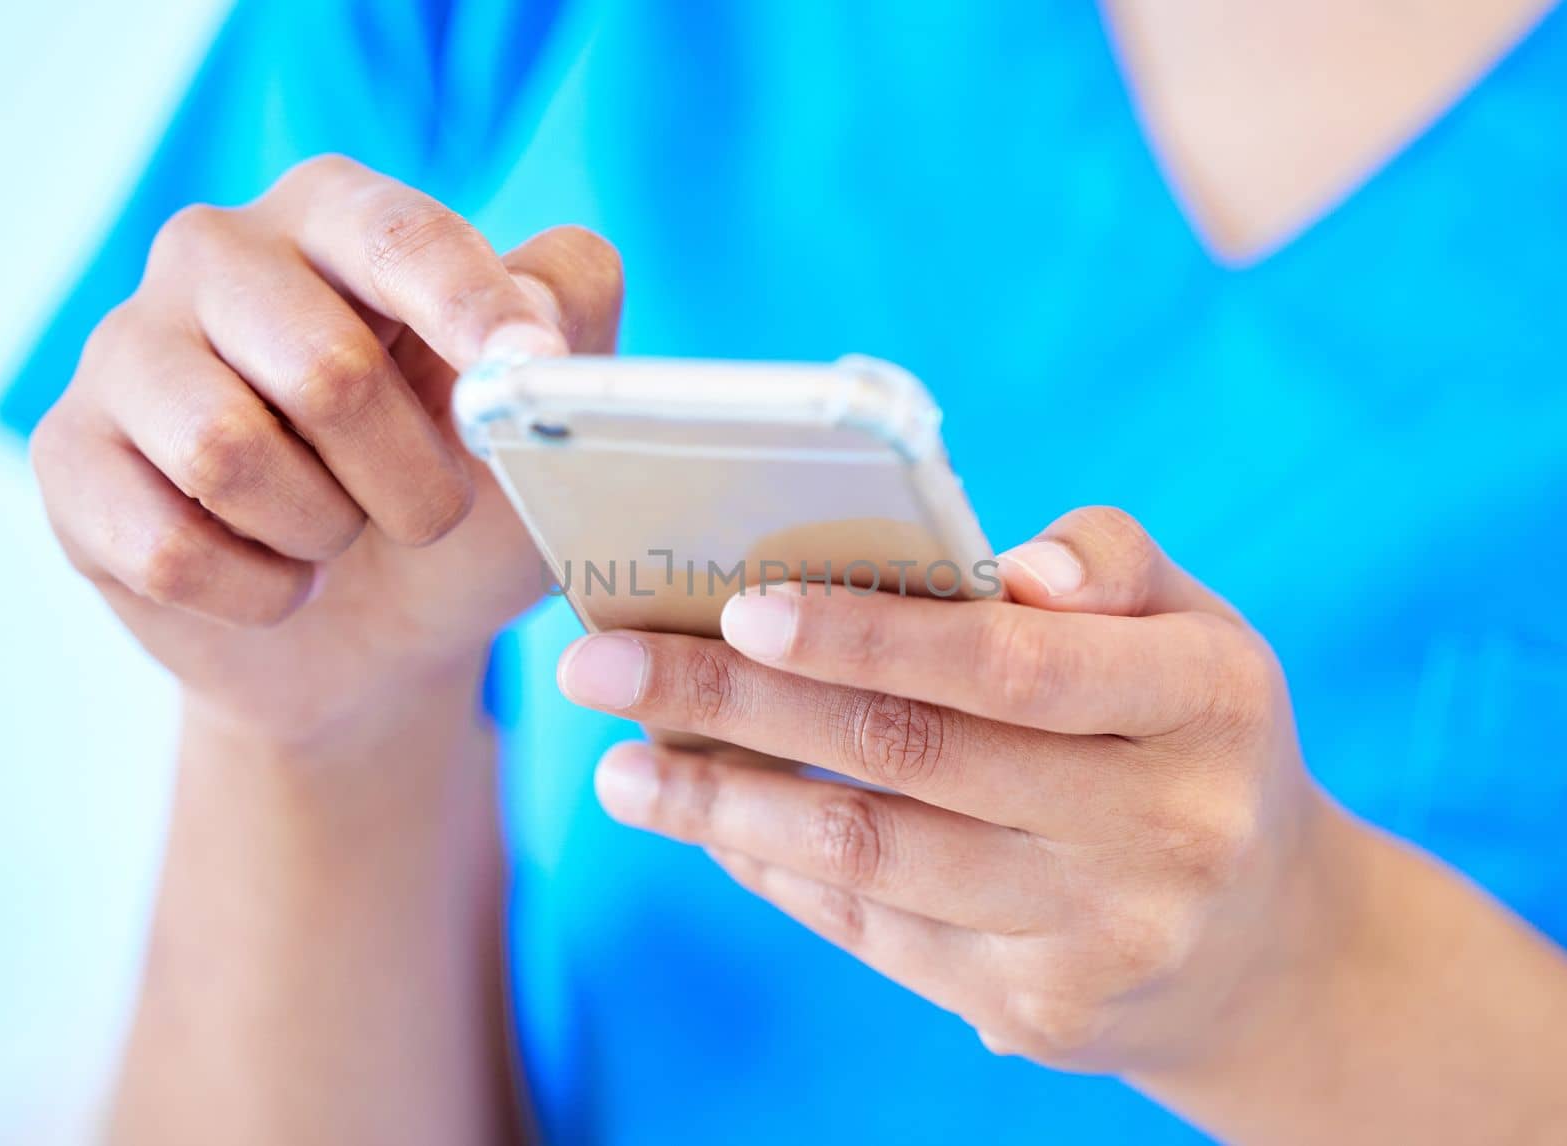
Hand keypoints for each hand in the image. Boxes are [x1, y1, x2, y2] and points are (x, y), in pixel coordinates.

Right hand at [32, 155, 622, 745]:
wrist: (373, 632)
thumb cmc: (460, 494)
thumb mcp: (539, 415)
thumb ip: (567, 321)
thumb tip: (533, 326)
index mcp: (337, 216)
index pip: (401, 237)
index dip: (469, 308)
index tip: (523, 370)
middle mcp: (216, 253)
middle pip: (325, 370)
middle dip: (408, 481)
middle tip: (428, 515)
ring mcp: (129, 348)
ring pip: (230, 455)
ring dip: (324, 532)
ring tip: (339, 532)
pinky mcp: (74, 454)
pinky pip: (168, 546)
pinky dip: (258, 595)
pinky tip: (276, 578)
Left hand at [557, 506, 1345, 1071]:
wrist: (1264, 947)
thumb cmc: (1192, 738)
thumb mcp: (1193, 628)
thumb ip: (1105, 564)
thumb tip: (1006, 567)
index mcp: (1207, 701)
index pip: (1011, 663)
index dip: (869, 634)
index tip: (736, 604)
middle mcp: (1164, 829)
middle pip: (911, 756)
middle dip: (737, 703)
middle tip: (600, 668)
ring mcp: (1099, 938)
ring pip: (873, 859)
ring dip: (725, 804)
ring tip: (618, 768)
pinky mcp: (1038, 1016)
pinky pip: (875, 930)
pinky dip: (776, 868)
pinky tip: (707, 821)